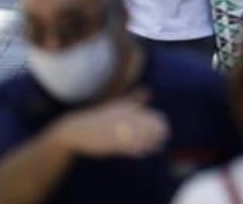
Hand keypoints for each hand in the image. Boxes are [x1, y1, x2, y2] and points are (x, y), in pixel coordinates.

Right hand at [48, 90, 168, 158]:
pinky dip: (140, 151)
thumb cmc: (100, 117)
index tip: (164, 127)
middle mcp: (125, 120)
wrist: (77, 129)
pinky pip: (131, 150)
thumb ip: (134, 99)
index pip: (154, 116)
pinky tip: (144, 152)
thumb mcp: (117, 104)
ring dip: (152, 144)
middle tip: (163, 137)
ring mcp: (119, 133)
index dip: (162, 123)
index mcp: (128, 110)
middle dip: (160, 134)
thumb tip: (148, 90)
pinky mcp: (113, 145)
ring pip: (144, 140)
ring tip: (157, 146)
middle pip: (152, 129)